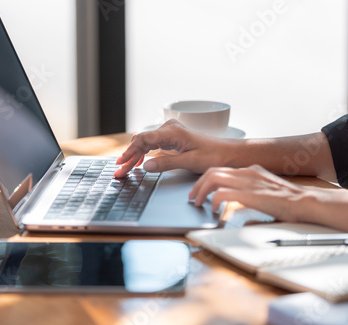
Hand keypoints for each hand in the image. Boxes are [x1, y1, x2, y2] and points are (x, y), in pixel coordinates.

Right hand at [114, 120, 229, 177]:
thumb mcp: (189, 162)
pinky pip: (153, 145)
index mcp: (172, 132)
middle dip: (129, 157)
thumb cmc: (214, 156)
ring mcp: (170, 133)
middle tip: (119, 172)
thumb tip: (145, 166)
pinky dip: (143, 154)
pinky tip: (138, 162)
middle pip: (141, 141)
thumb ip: (166, 163)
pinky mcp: (173, 139)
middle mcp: (169, 129)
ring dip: (135, 156)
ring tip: (125, 169)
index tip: (121, 164)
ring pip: (146, 143)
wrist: (229, 154)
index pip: (143, 140)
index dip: (129, 152)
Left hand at [189, 165, 305, 221]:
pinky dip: (212, 200)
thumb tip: (246, 222)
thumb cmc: (293, 204)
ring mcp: (247, 181)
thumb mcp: (269, 197)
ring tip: (197, 203)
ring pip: (213, 178)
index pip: (221, 170)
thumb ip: (254, 204)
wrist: (307, 203)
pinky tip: (213, 209)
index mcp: (251, 171)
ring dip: (201, 190)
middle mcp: (247, 172)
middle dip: (198, 184)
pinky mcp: (249, 193)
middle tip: (193, 197)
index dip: (206, 180)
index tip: (200, 191)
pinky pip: (221, 193)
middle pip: (212, 171)